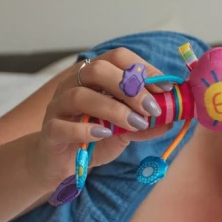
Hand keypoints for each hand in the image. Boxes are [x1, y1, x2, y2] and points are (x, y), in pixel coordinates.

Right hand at [28, 48, 173, 189]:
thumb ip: (146, 124)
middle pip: (97, 70)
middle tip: (152, 108)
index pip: (118, 58)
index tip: (164, 88)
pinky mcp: (49, 132)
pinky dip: (85, 130)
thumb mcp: (126, 132)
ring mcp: (58, 107)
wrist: (62, 164)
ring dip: (113, 108)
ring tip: (134, 124)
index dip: (143, 69)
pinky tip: (104, 134)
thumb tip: (172, 119)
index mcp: (93, 78)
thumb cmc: (94, 140)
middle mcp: (73, 85)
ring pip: (80, 95)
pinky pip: (62, 126)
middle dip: (130, 88)